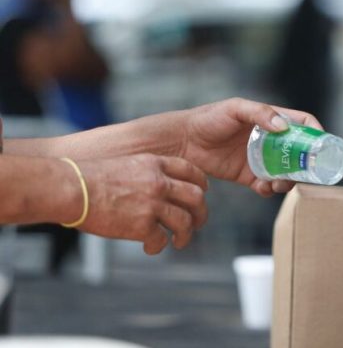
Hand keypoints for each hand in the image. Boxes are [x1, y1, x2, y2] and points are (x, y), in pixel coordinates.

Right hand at [76, 154, 207, 254]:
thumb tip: (155, 188)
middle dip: (201, 212)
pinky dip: (159, 247)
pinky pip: (161, 240)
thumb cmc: (87, 177)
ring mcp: (153, 204)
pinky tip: (151, 248)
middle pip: (196, 197)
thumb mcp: (124, 163)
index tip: (203, 191)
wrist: (70, 188)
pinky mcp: (142, 225)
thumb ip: (144, 173)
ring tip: (179, 241)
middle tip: (197, 222)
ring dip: (185, 234)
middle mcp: (159, 182)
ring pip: (185, 221)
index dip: (201, 183)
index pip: (191, 170)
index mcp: (154, 164)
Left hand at [179, 98, 322, 196]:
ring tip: (280, 183)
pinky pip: (266, 185)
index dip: (316, 133)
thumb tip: (283, 127)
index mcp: (271, 120)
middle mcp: (270, 140)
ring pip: (286, 172)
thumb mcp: (235, 109)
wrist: (182, 141)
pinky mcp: (248, 176)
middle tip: (303, 173)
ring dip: (289, 180)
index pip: (303, 124)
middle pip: (299, 152)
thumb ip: (259, 113)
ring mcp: (260, 159)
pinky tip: (263, 187)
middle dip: (305, 164)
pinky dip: (269, 189)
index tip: (321, 146)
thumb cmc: (208, 119)